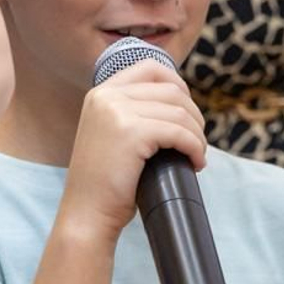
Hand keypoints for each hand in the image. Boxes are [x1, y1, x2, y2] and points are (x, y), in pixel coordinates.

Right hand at [57, 60, 205, 241]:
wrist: (87, 215)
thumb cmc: (105, 184)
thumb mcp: (112, 135)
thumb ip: (133, 113)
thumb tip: (181, 103)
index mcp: (100, 93)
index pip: (150, 68)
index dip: (178, 85)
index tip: (187, 112)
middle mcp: (106, 96)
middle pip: (171, 90)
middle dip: (193, 116)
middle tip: (195, 143)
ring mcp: (117, 111)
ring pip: (180, 112)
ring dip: (197, 135)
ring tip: (196, 155)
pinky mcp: (131, 132)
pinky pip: (179, 132)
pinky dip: (195, 148)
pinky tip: (195, 163)